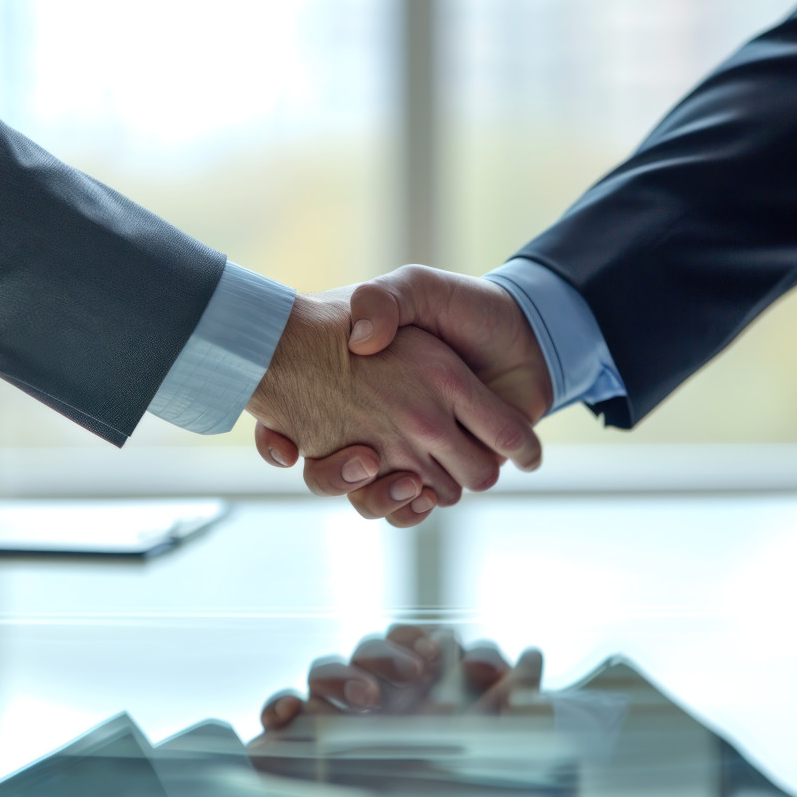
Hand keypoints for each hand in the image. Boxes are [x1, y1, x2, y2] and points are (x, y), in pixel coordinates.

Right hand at [246, 291, 541, 507]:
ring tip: (404, 475)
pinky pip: (413, 509)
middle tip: (367, 457)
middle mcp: (374, 425)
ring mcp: (408, 453)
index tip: (291, 445)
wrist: (519, 330)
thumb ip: (383, 299)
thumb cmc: (459, 308)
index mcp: (355, 387)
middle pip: (330, 475)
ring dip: (386, 494)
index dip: (277, 437)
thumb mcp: (415, 287)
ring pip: (372, 498)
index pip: (289, 422)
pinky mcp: (444, 473)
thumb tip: (361, 340)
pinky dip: (414, 509)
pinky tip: (422, 491)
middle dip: (341, 476)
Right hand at [251, 625, 543, 759]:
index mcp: (422, 701)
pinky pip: (282, 706)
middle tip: (413, 673)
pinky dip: (283, 702)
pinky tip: (292, 715)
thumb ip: (518, 706)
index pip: (413, 645)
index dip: (421, 638)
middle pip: (368, 648)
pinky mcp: (296, 745)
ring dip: (343, 673)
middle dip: (387, 651)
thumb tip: (534, 655)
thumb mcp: (496, 756)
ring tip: (367, 703)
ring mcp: (335, 723)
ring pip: (325, 667)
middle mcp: (378, 707)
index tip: (438, 653)